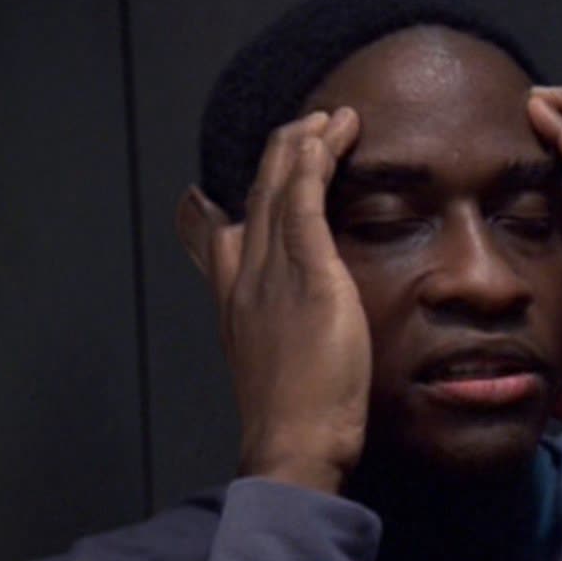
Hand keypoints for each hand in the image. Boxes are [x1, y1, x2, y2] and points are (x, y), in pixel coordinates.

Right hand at [177, 108, 368, 492]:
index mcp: (236, 299)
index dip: (255, 190)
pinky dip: (312, 166)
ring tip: (328, 117)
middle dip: (283, 154)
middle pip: (257, 196)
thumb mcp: (275, 367)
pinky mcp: (307, 275)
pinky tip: (327, 138)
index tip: (278, 166)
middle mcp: (245, 277)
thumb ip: (273, 330)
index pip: (232, 229)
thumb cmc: (295, 415)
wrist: (292, 443)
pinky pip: (303, 204)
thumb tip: (285, 318)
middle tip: (308, 123)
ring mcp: (271, 273)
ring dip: (303, 145)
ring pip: (279, 189)